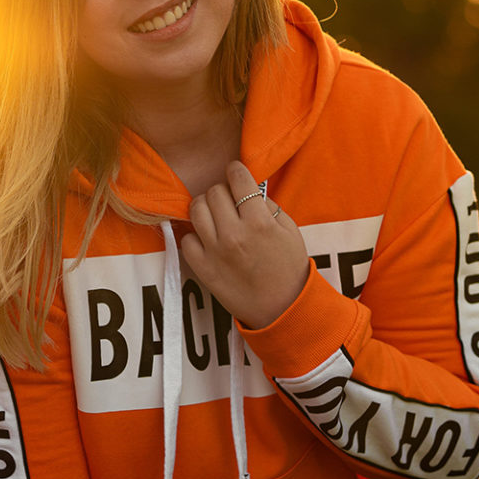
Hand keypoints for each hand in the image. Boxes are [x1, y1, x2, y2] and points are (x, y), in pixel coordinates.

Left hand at [180, 161, 309, 329]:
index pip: (238, 179)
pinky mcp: (203, 269)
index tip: (236, 172)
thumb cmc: (289, 268)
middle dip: (223, 189)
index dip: (236, 170)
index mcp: (259, 223)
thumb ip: (268, 206)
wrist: (282, 308)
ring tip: (216, 214)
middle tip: (230, 198)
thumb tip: (249, 188)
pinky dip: (197, 235)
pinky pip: (188, 239)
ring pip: (196, 209)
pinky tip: (209, 238)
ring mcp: (215, 252)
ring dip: (206, 206)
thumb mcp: (290, 230)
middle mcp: (234, 234)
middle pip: (215, 191)